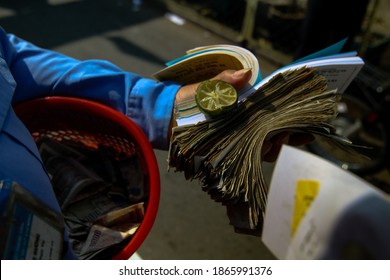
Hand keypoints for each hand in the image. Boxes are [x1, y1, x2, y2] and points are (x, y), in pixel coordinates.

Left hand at [172, 69, 313, 161]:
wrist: (167, 119)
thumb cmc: (187, 100)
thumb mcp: (207, 87)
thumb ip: (226, 81)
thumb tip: (248, 72)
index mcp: (244, 104)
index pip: (274, 109)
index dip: (291, 115)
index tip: (305, 121)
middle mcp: (245, 121)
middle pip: (275, 128)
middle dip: (288, 133)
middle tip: (292, 134)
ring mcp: (239, 136)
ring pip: (267, 144)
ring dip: (276, 144)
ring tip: (276, 142)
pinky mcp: (231, 149)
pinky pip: (252, 155)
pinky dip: (262, 154)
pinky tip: (267, 151)